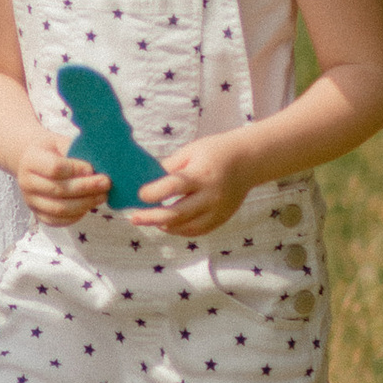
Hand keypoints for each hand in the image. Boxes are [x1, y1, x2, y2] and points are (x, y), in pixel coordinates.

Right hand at [16, 125, 108, 226]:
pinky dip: (77, 215)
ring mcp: (30, 201)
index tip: (92, 168)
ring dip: (85, 203)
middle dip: (86, 188)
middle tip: (106, 183)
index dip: (76, 170)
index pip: (54, 169)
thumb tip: (98, 167)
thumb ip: (76, 152)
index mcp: (30, 160)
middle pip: (59, 190)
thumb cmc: (52, 151)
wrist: (34, 162)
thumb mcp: (60, 142)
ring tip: (102, 195)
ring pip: (60, 209)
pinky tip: (89, 205)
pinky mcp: (38, 214)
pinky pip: (59, 221)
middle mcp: (26, 182)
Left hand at [133, 134, 251, 238]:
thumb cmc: (215, 151)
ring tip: (150, 220)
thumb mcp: (190, 151)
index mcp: (201, 175)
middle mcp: (210, 196)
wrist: (248, 161)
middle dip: (152, 217)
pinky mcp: (222, 218)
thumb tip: (146, 180)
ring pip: (186, 227)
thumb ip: (169, 167)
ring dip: (165, 226)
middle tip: (134, 218)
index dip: (153, 193)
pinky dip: (180, 230)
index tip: (139, 195)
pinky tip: (168, 225)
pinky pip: (198, 231)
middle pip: (177, 214)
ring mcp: (218, 210)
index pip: (173, 188)